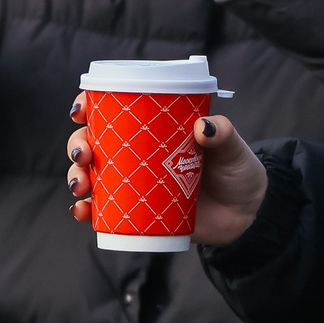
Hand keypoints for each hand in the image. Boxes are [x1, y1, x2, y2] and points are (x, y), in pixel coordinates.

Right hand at [67, 97, 268, 246]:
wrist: (247, 215)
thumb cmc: (237, 172)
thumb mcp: (232, 148)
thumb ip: (223, 134)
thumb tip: (203, 127)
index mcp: (154, 129)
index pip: (113, 111)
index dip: (89, 107)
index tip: (81, 110)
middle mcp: (137, 154)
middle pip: (93, 143)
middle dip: (77, 145)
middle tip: (84, 154)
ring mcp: (135, 183)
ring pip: (91, 176)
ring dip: (76, 178)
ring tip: (81, 185)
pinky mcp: (138, 212)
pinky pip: (103, 210)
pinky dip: (86, 210)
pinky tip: (82, 211)